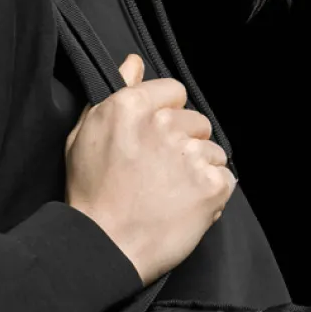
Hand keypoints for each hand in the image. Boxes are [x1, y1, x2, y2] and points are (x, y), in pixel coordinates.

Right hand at [65, 54, 235, 286]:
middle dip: (184, 143)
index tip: (153, 139)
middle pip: (197, 121)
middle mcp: (164, 124)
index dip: (165, 115)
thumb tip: (134, 63)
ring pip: (212, 150)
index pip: (174, 91)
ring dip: (197, 170)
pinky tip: (183, 206)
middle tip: (157, 173)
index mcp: (130, 106)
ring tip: (168, 194)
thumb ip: (114, 93)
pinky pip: (225, 178)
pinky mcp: (212, 185)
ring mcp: (190, 154)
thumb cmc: (91, 197)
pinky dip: (210, 194)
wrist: (104, 248)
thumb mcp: (85, 135)